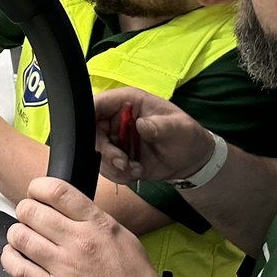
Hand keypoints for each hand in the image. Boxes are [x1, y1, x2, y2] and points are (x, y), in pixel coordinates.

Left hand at [2, 177, 180, 276]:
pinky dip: (10, 259)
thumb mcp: (125, 239)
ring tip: (23, 239)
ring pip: (19, 236)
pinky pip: (17, 269)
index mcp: (98, 225)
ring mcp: (64, 268)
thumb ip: (94, 222)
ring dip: (16, 235)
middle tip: (29, 218)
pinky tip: (15, 257)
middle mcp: (79, 242)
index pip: (57, 191)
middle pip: (30, 211)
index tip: (35, 193)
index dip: (37, 188)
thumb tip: (69, 211)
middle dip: (25, 211)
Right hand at [94, 88, 216, 184]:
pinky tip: (137, 172)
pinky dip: (119, 175)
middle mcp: (115, 119)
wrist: (189, 159)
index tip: (95, 137)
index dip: (87, 117)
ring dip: (113, 167)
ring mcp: (114, 139)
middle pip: (90, 132)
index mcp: (126, 102)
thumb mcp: (178, 127)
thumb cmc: (185, 134)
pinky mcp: (116, 157)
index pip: (97, 104)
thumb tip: (140, 125)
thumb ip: (159, 126)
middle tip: (123, 163)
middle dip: (105, 152)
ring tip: (136, 170)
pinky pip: (106, 168)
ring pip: (96, 153)